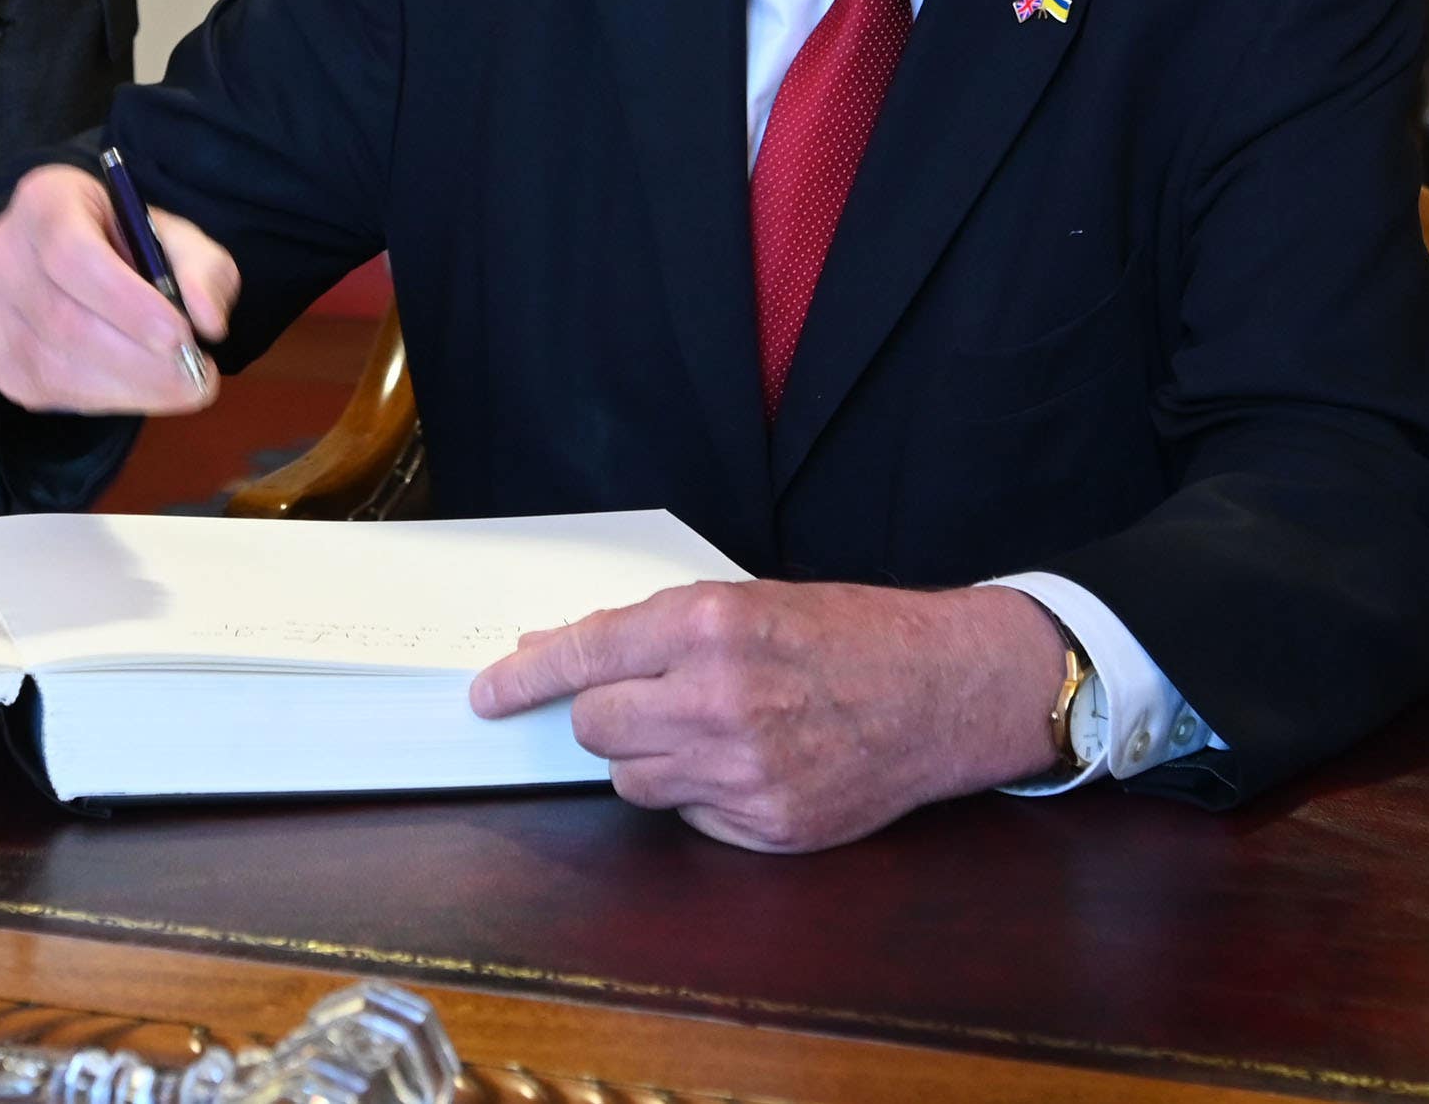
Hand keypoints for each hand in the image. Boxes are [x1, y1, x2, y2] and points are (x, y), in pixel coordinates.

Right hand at [0, 161, 234, 415]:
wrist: (67, 255)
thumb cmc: (125, 242)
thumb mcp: (175, 237)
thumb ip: (202, 270)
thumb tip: (208, 321)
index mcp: (44, 201)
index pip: (72, 254)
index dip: (127, 302)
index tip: (182, 336)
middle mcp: (0, 252)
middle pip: (64, 321)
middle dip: (141, 362)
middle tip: (198, 379)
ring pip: (55, 366)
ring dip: (129, 389)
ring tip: (180, 387)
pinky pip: (46, 392)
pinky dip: (104, 400)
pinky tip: (137, 388)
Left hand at [467, 580, 1069, 852]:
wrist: (943, 690)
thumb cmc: (845, 634)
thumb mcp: (745, 602)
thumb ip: (650, 631)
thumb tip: (556, 653)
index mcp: (709, 625)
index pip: (583, 655)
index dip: (522, 679)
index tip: (485, 695)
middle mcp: (718, 699)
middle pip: (596, 726)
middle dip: (608, 714)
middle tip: (653, 699)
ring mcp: (744, 772)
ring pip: (632, 779)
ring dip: (652, 758)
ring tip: (713, 730)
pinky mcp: (768, 826)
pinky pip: (688, 818)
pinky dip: (701, 796)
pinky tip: (750, 764)